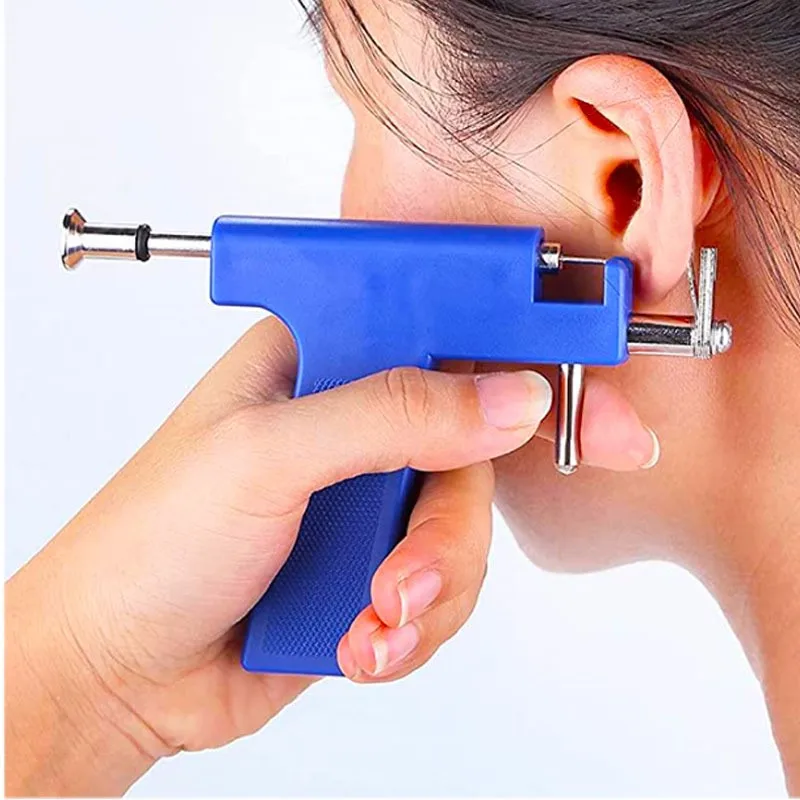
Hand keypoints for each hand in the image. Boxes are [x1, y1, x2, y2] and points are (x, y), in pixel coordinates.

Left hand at [5, 316, 553, 795]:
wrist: (119, 669)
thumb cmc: (150, 544)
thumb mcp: (267, 456)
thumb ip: (392, 416)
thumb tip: (509, 397)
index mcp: (320, 357)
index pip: (443, 329)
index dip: (524, 360)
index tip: (598, 408)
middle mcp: (351, 421)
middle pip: (472, 448)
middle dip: (452, 527)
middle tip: (412, 575)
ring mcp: (367, 497)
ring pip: (463, 530)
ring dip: (426, 589)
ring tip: (367, 620)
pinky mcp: (374, 567)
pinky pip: (442, 590)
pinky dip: (410, 628)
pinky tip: (358, 641)